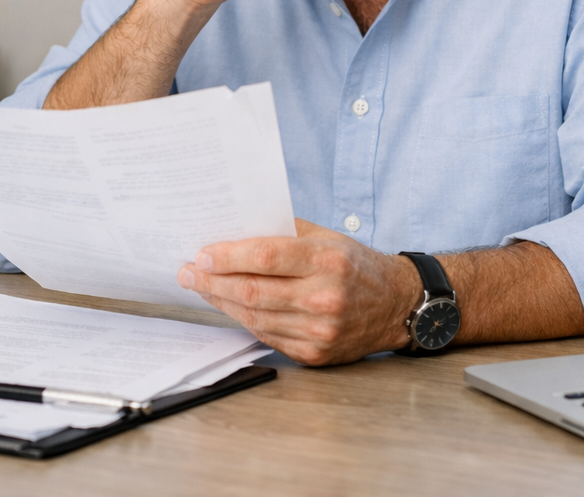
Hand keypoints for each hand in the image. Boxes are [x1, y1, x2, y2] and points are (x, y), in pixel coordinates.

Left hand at [177, 219, 419, 364]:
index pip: (266, 257)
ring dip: (220, 302)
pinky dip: (244, 320)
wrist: (396, 306)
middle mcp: (324, 297)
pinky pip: (267, 336)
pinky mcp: (314, 354)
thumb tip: (235, 229)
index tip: (201, 254)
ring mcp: (319, 331)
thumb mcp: (328, 237)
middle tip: (187, 272)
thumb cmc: (356, 265)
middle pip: (252, 292)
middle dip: (211, 282)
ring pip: (254, 317)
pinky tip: (229, 306)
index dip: (228, 257)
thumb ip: (285, 233)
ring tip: (201, 287)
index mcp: (328, 260)